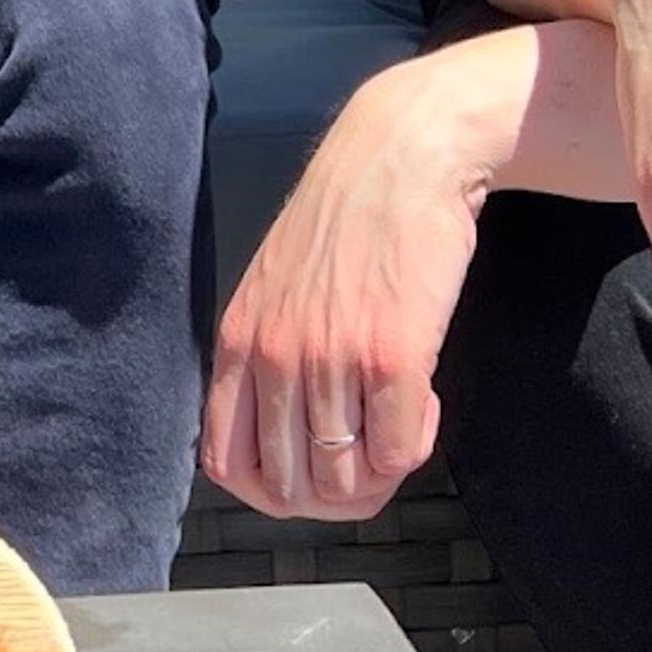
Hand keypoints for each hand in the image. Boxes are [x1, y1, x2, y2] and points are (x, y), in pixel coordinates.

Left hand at [202, 49, 499, 524]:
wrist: (402, 159)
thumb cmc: (345, 225)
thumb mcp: (275, 291)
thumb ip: (269, 362)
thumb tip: (288, 451)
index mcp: (240, 342)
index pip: (225, 465)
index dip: (271, 492)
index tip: (312, 469)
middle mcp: (276, 356)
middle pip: (291, 489)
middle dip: (337, 491)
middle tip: (371, 448)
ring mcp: (332, 360)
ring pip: (347, 481)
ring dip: (382, 466)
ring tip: (400, 411)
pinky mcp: (393, 359)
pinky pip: (400, 453)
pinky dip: (417, 443)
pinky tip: (426, 397)